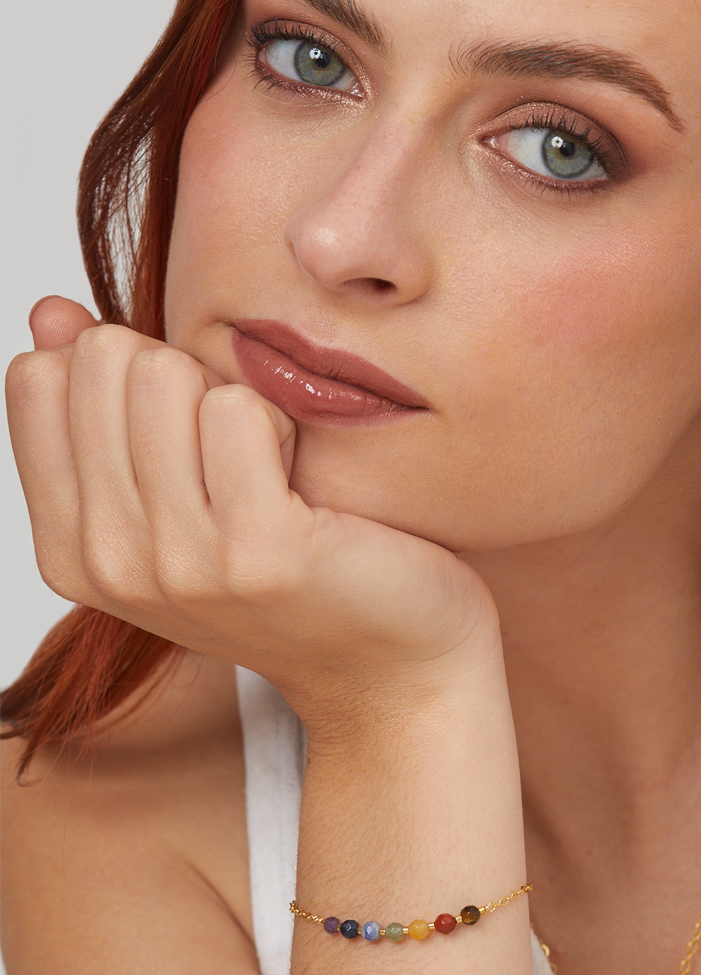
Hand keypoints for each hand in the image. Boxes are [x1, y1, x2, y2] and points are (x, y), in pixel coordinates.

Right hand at [6, 298, 499, 729]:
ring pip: (166, 374)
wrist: (391, 663)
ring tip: (272, 471)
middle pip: (102, 360)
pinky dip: (282, 420)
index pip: (36, 377)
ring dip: (235, 397)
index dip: (122, 373)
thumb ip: (101, 408)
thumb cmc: (292, 570)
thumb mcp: (175, 499)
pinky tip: (304, 483)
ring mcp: (180, 564)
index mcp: (69, 551)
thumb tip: (50, 310)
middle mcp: (109, 564)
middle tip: (237, 453)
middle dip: (180, 374)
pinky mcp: (260, 551)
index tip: (180, 437)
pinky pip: (241, 407)